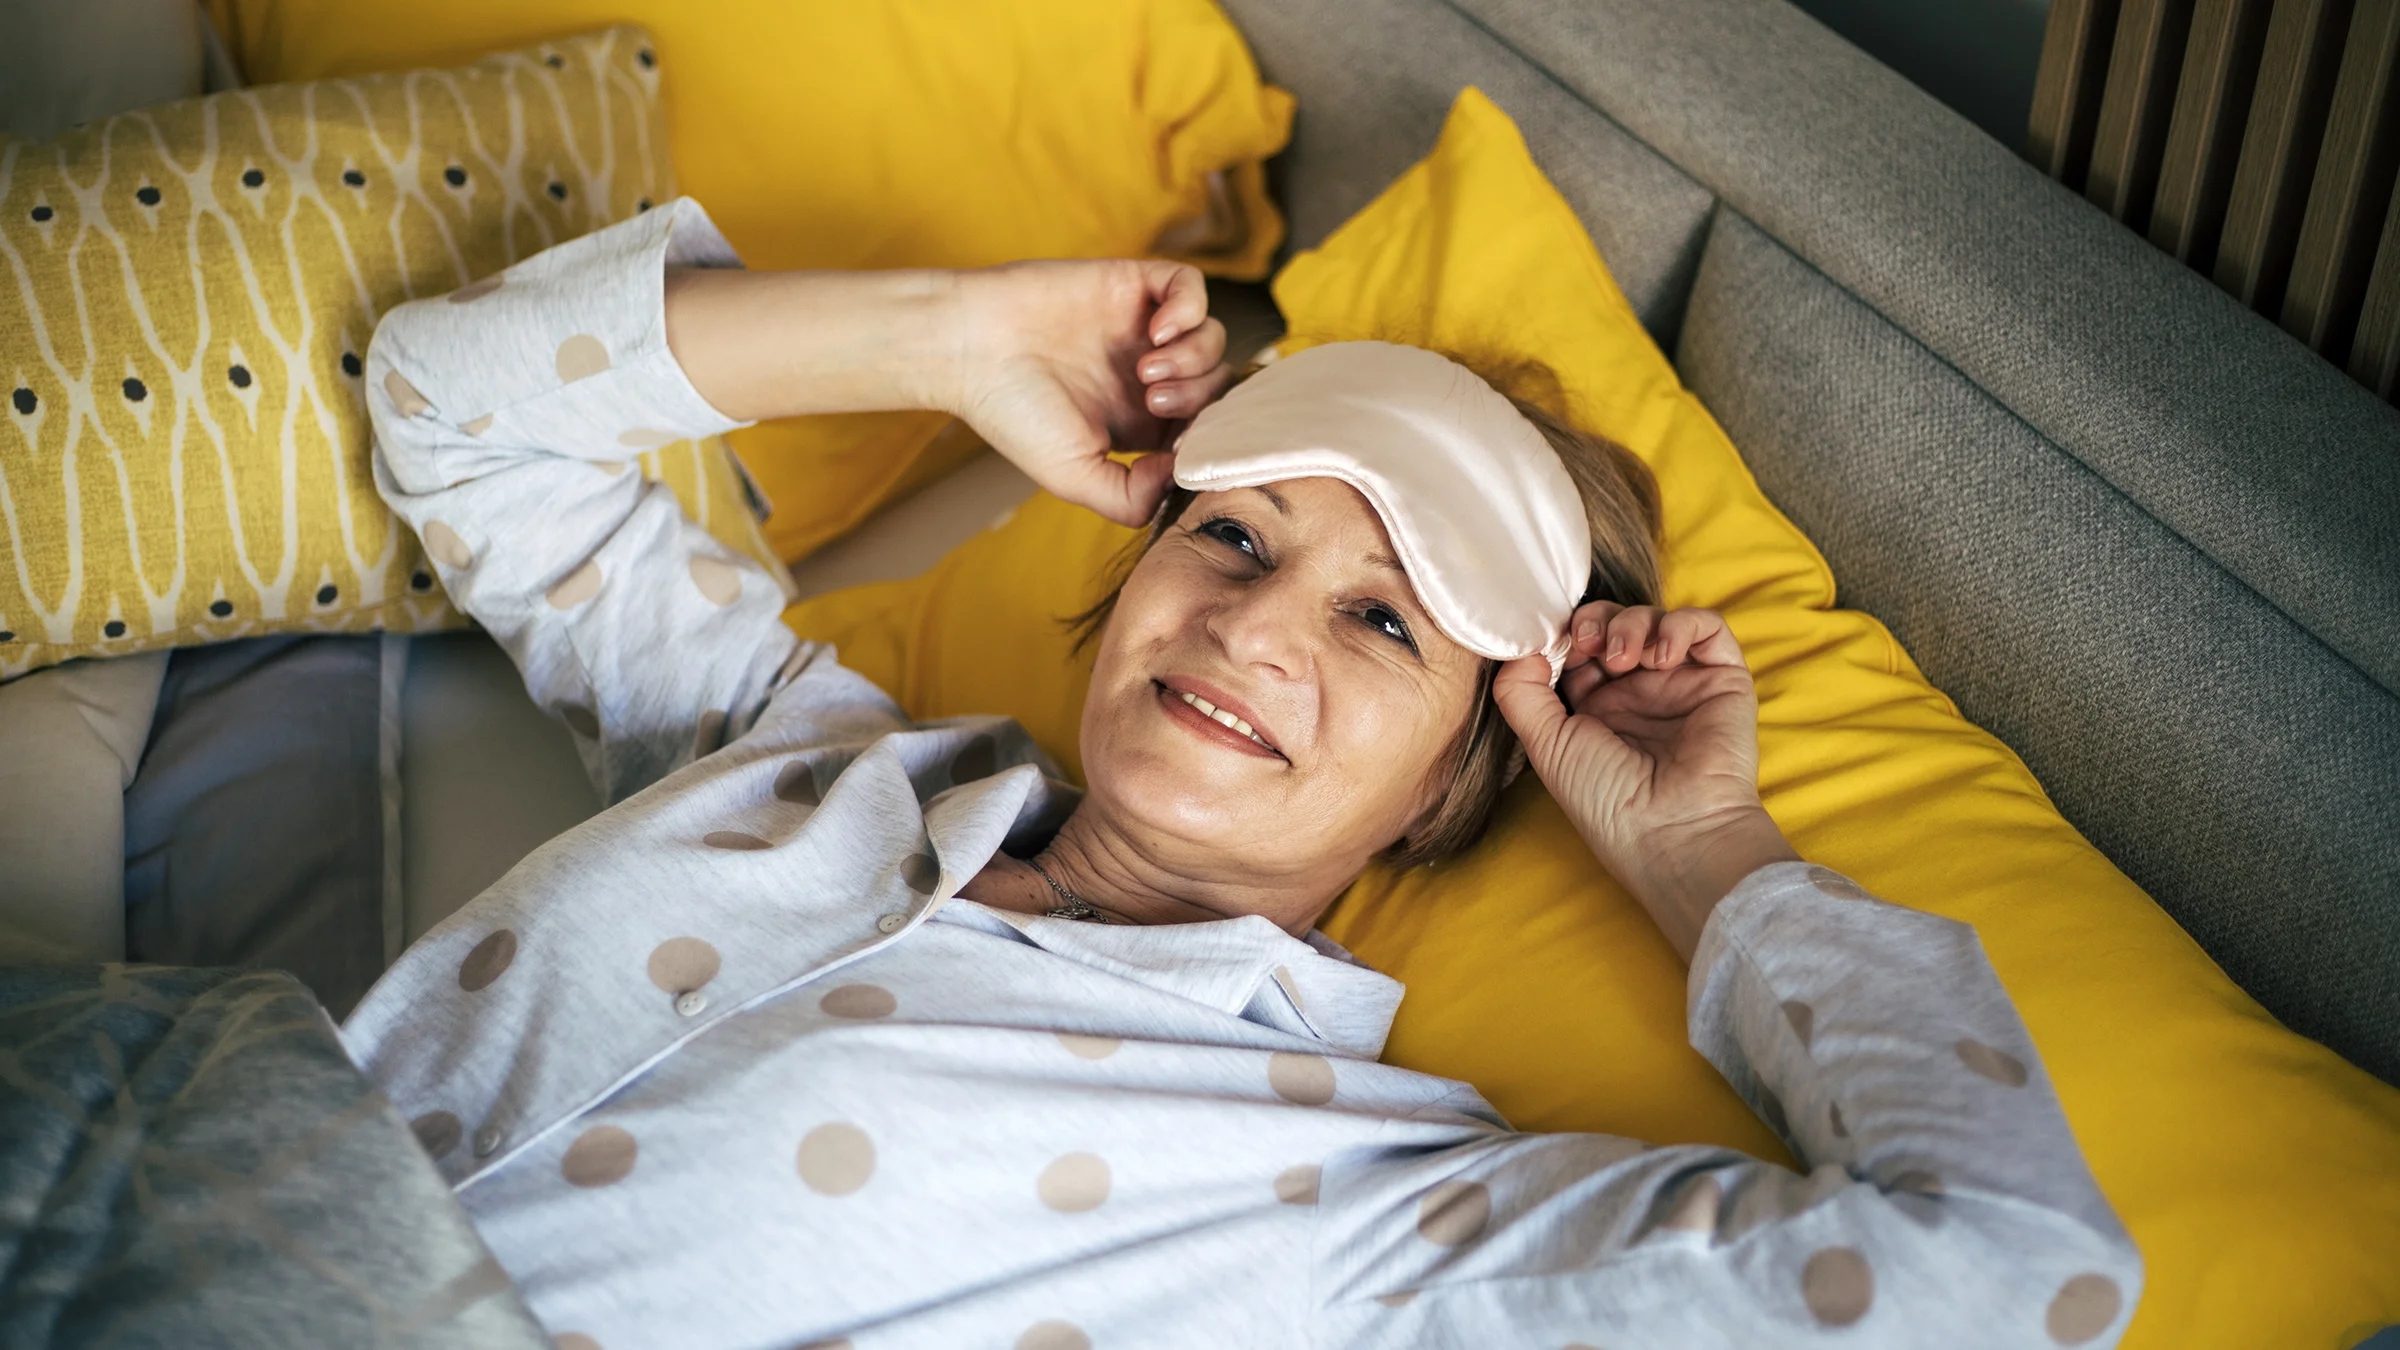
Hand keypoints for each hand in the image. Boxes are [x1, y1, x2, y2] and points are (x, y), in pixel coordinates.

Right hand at [943, 259, 1230, 524]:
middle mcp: (1148, 375)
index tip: (1176, 443)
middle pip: (1218, 383)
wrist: (968, 349)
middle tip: (1152, 402)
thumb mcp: (1074, 477)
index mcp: (1140, 423)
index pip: (1207, 426)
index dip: (1207, 435)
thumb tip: (1179, 472)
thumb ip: (1132, 497)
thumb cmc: (1012, 413)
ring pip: (1212, 337)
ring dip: (1194, 358)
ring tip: (1147, 371)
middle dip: (1200, 398)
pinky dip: (1189, 309)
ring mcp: (1143, 328)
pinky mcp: (1132, 284)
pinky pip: (1191, 287)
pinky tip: (1158, 331)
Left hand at [1492, 604, 1796, 959]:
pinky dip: (1680, 625)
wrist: (1672, 829)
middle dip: (1596, 621)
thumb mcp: (1546, 744)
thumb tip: (1520, 647)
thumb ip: (1520, 692)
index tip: (1555, 645)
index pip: (1579, 648)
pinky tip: (1661, 656)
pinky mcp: (1722, 679)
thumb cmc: (1607, 799)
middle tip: (1588, 644)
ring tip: (1623, 659)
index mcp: (1598, 709)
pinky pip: (1707, 627)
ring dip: (1632, 624)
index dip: (1566, 635)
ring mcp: (1680, 684)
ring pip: (1656, 619)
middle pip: (1615, 625)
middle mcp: (1639, 693)